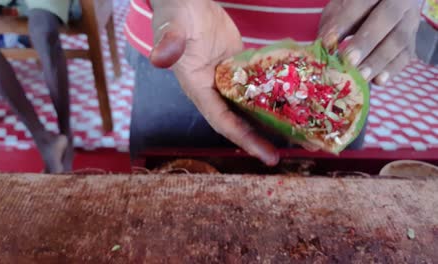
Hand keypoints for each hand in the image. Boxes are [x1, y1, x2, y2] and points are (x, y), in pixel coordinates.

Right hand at [149, 0, 279, 165]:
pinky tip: (292, 104)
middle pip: (239, 121)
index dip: (244, 139)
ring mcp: (228, 80)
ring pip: (250, 107)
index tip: (265, 155)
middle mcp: (214, 90)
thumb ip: (169, 42)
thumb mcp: (172, 26)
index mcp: (198, 88)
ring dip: (270, 122)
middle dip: (260, 140)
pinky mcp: (240, 67)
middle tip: (283, 156)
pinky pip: (257, 86)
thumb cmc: (176, 13)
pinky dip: (272, 97)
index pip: (222, 121)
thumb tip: (159, 57)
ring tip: (296, 136)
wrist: (187, 0)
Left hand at [319, 0, 419, 84]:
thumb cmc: (356, 11)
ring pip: (398, 40)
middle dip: (366, 41)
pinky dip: (391, 70)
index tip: (327, 43)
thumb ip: (332, 23)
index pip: (362, 2)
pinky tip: (378, 81)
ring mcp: (408, 23)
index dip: (344, 22)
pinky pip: (405, 56)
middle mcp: (399, 3)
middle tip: (348, 60)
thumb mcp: (340, 9)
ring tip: (361, 76)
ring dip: (378, 60)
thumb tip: (324, 45)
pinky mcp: (410, 43)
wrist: (384, 9)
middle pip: (386, 19)